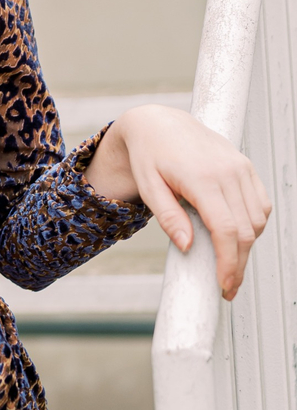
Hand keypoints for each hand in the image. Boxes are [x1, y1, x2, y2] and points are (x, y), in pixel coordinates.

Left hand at [82, 104, 271, 299]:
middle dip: (240, 263)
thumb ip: (167, 217)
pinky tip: (237, 237)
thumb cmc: (149, 155)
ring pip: (258, 219)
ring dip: (248, 246)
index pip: (225, 229)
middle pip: (246, 230)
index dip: (228, 262)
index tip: (224, 285)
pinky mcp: (246, 167)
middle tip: (227, 286)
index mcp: (202, 178)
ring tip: (229, 263)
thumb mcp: (148, 187)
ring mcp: (241, 168)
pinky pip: (261, 203)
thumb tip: (187, 246)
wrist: (160, 123)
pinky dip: (254, 225)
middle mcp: (228, 171)